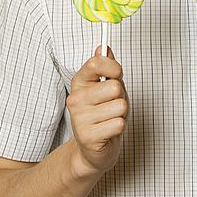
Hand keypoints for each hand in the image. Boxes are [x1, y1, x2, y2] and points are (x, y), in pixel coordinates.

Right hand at [67, 46, 128, 177]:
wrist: (94, 149)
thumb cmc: (104, 114)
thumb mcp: (107, 87)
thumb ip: (107, 67)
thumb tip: (104, 47)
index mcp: (79, 82)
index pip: (97, 63)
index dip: (114, 68)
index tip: (115, 75)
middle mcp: (75, 99)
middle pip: (115, 87)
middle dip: (121, 96)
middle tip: (112, 105)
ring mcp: (79, 118)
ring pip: (120, 106)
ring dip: (122, 114)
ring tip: (110, 119)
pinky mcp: (88, 136)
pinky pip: (119, 124)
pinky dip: (119, 128)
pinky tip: (108, 132)